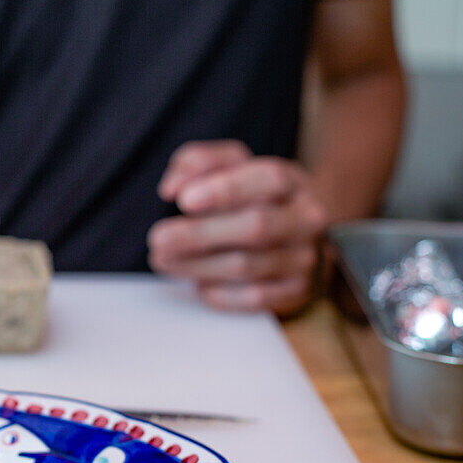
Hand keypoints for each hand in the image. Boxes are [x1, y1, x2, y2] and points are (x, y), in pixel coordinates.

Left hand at [147, 140, 327, 314]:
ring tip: (163, 260)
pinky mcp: (297, 291)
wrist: (300, 239)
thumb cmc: (254, 199)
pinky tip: (198, 285)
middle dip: (199, 234)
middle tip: (157, 239)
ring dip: (197, 266)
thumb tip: (172, 187)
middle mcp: (305, 219)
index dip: (225, 189)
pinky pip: (255, 298)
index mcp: (291, 182)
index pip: (267, 179)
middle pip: (255, 227)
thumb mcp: (232, 169)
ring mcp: (304, 258)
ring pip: (248, 266)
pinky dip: (220, 294)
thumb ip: (200, 164)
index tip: (183, 201)